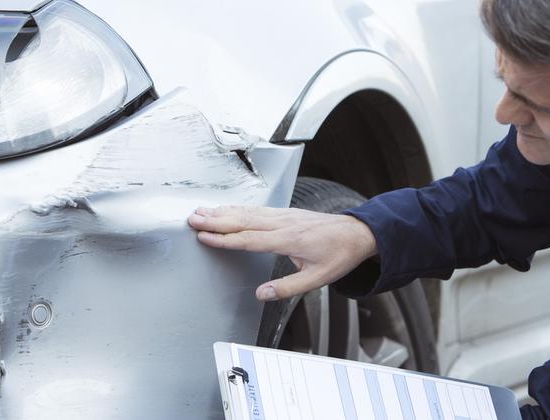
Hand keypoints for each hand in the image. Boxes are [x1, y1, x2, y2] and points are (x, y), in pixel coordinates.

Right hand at [187, 206, 376, 300]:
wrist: (357, 233)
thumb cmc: (339, 255)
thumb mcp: (317, 279)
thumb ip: (287, 287)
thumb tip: (261, 294)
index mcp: (289, 240)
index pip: (249, 239)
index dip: (225, 239)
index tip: (204, 237)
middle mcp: (283, 223)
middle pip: (243, 220)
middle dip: (215, 220)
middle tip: (192, 219)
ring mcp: (284, 215)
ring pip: (248, 212)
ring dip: (223, 211)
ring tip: (201, 211)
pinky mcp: (286, 213)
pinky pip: (257, 209)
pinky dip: (238, 208)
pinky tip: (227, 209)